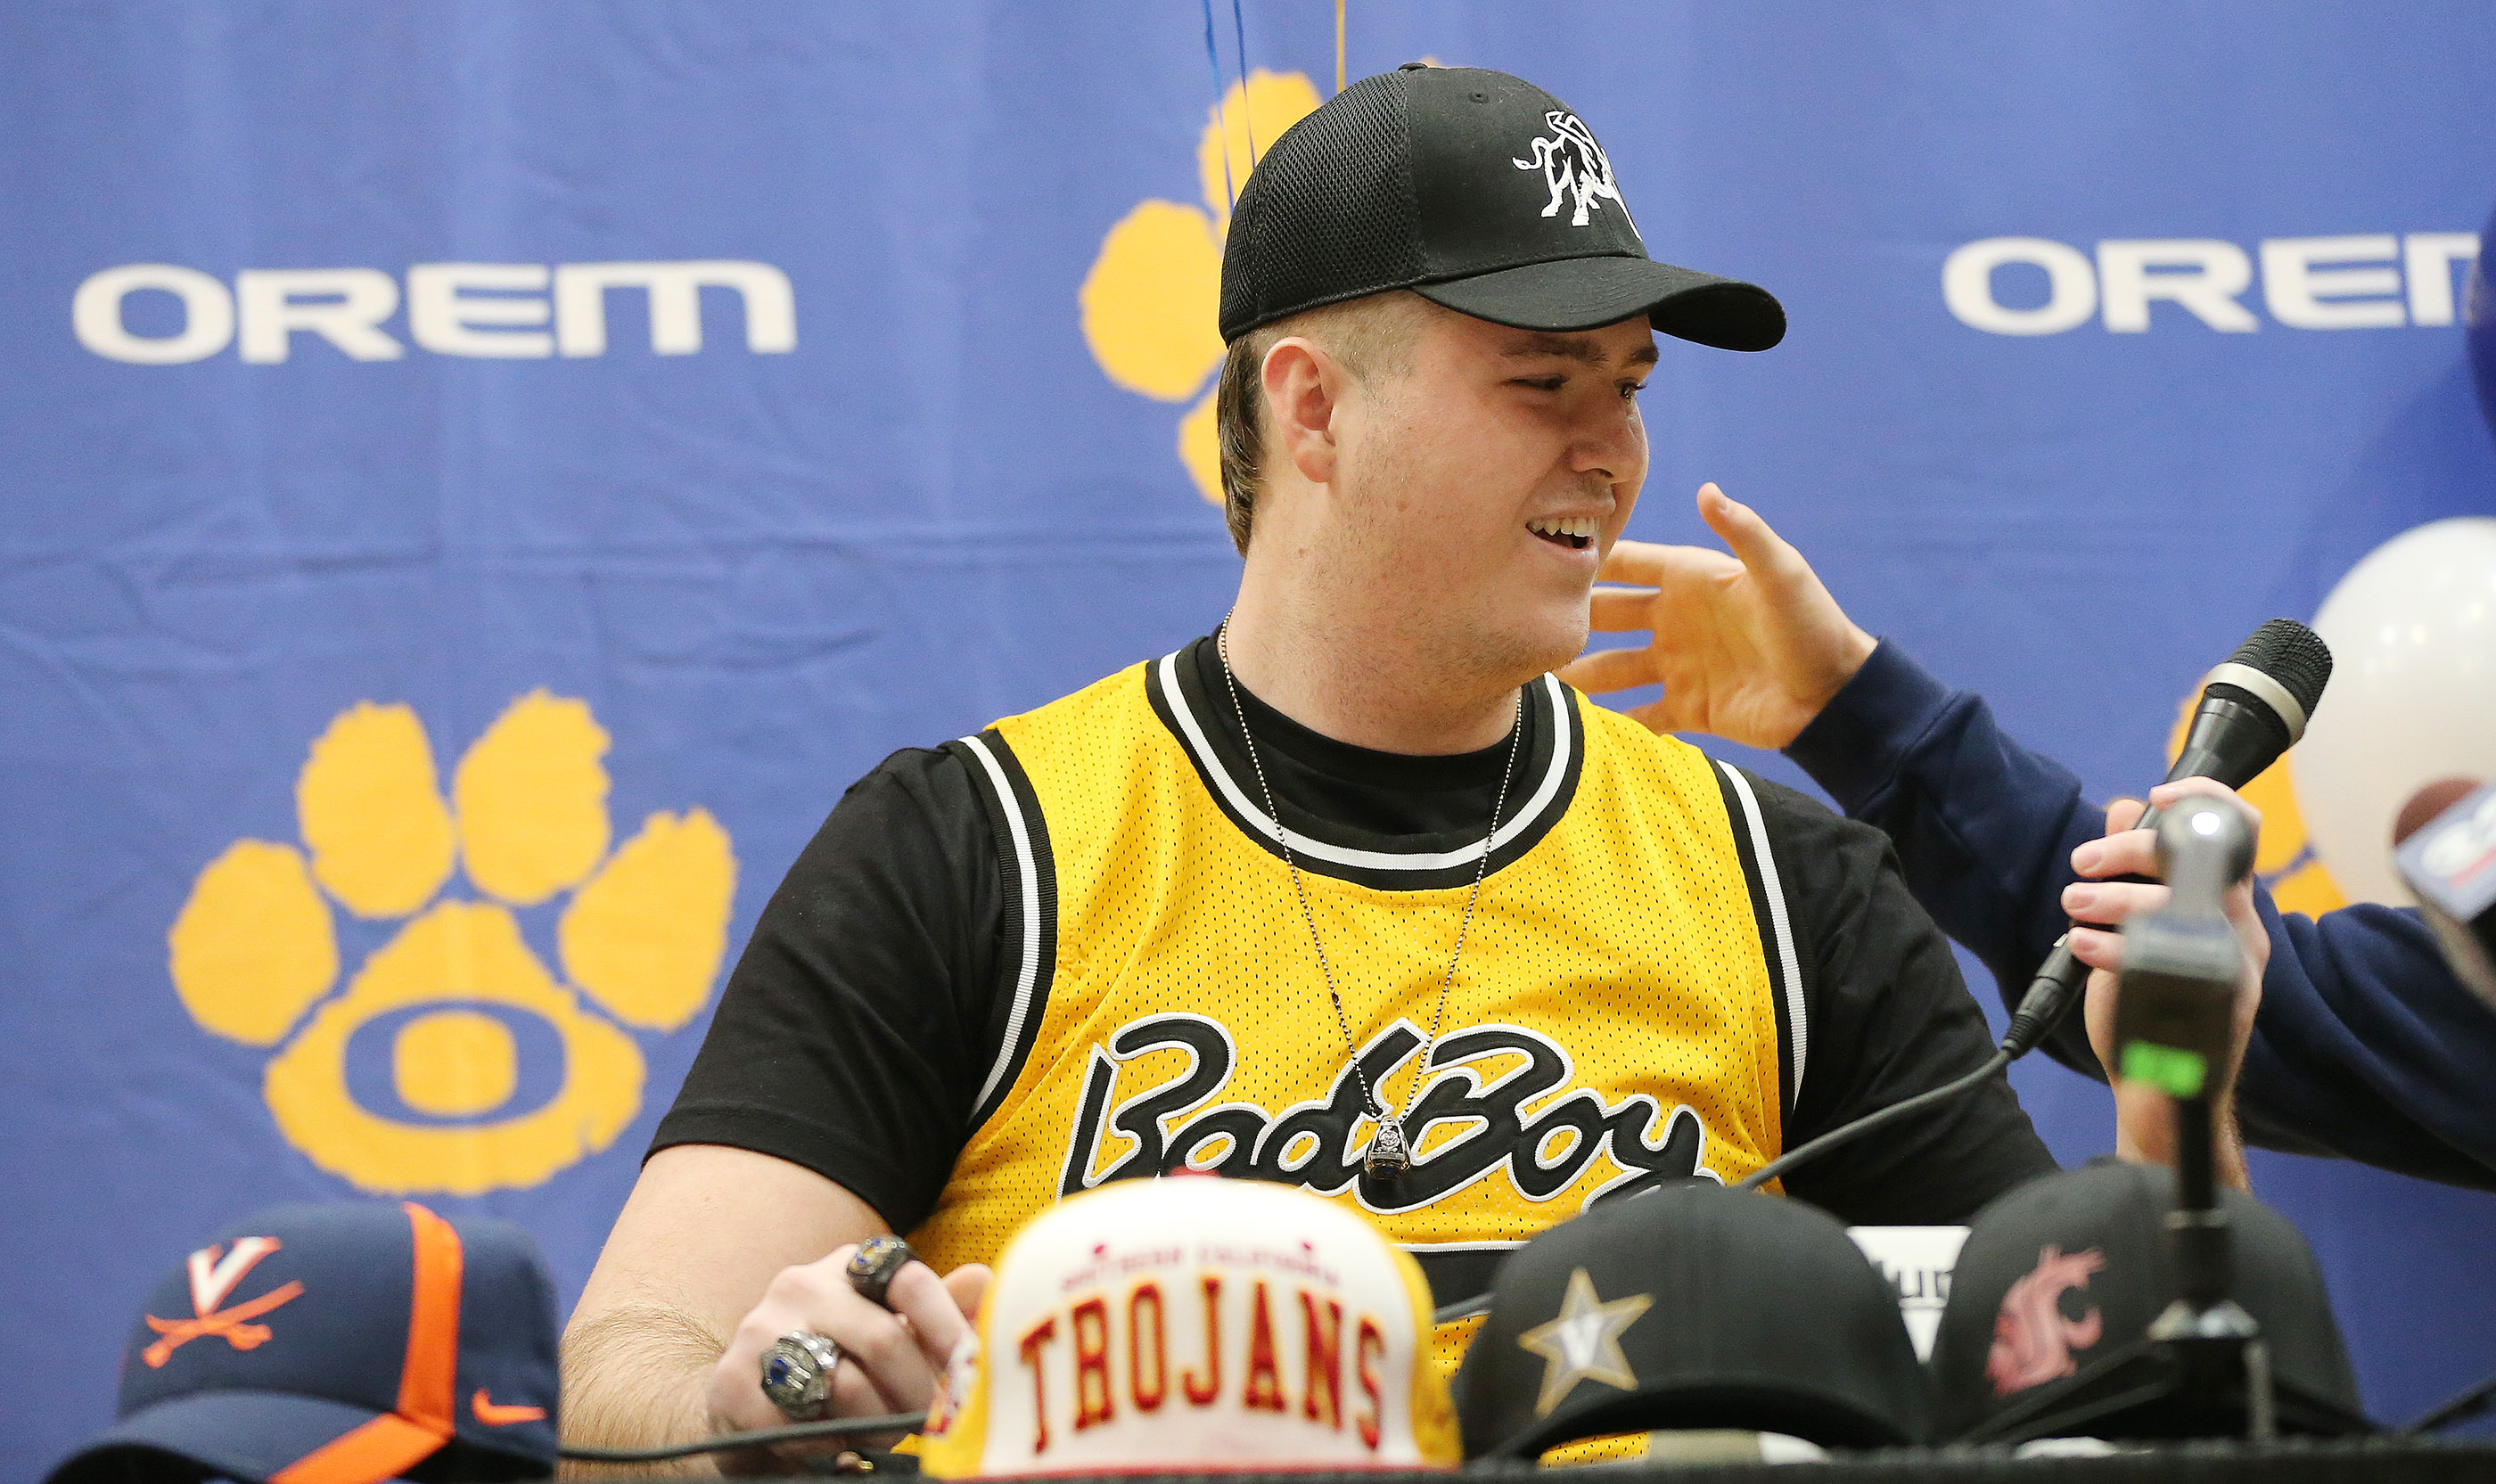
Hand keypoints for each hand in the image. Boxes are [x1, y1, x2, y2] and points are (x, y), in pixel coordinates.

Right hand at [706, 1245, 990, 1465]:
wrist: (749, 1400)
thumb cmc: (839, 1363)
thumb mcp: (891, 1332)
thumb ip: (936, 1312)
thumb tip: (984, 1280)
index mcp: (851, 1267)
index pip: (911, 1282)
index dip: (951, 1330)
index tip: (972, 1373)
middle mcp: (803, 1285)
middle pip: (885, 1339)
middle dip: (919, 1392)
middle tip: (932, 1423)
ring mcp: (762, 1329)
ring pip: (844, 1384)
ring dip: (874, 1424)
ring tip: (880, 1435)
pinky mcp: (731, 1380)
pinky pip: (796, 1426)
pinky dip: (824, 1446)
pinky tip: (832, 1445)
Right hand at [1556, 484, 1876, 748]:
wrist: (1836, 699)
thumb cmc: (1812, 625)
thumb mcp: (1780, 573)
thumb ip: (1743, 532)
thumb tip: (1708, 489)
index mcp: (1691, 580)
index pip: (1627, 564)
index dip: (1587, 558)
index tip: (1536, 553)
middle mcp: (1676, 620)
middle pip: (1608, 615)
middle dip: (1568, 617)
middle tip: (1519, 621)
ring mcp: (1679, 666)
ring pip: (1613, 668)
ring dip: (1579, 673)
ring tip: (1535, 679)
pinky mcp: (1689, 709)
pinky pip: (1639, 714)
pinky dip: (1611, 719)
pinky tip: (1576, 725)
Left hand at [2065, 777, 2267, 1188]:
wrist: (2161, 1088)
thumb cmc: (2150, 1001)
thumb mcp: (2137, 923)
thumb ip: (2136, 868)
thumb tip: (2123, 805)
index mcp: (2229, 903)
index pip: (2242, 829)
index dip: (2204, 796)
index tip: (2156, 793)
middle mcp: (2243, 928)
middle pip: (2202, 856)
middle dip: (2130, 848)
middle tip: (2082, 865)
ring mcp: (2236, 965)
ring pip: (2182, 902)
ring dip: (2113, 896)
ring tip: (2074, 905)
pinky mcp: (2215, 1001)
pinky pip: (2167, 956)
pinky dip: (2114, 946)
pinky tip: (2084, 948)